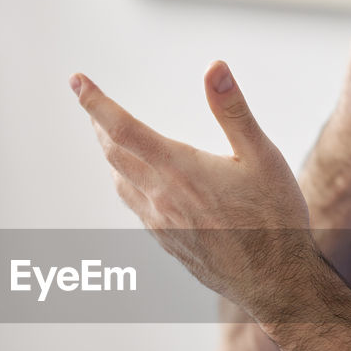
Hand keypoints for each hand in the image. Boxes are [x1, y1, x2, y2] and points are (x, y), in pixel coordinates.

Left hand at [71, 62, 317, 320]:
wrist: (274, 283)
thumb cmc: (274, 218)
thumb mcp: (262, 156)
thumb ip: (233, 110)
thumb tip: (214, 67)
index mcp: (178, 170)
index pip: (122, 128)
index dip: (95, 102)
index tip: (76, 81)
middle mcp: (160, 197)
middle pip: (114, 154)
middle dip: (100, 125)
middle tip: (92, 106)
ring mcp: (160, 224)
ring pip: (121, 183)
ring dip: (111, 156)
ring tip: (110, 140)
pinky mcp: (168, 243)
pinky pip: (136, 207)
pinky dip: (127, 185)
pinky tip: (140, 184)